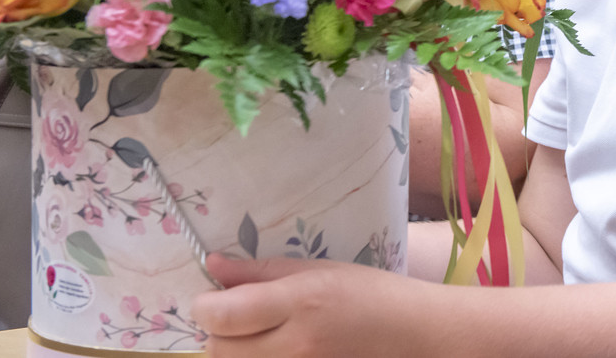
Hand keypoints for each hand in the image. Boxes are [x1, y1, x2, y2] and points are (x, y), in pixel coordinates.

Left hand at [192, 253, 436, 357]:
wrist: (411, 335)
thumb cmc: (369, 293)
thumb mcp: (318, 269)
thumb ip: (260, 271)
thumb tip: (213, 266)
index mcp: (300, 302)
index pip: (223, 315)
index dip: (204, 306)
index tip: (209, 297)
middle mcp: (296, 344)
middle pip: (219, 349)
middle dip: (218, 331)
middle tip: (236, 316)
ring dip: (235, 351)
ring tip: (259, 334)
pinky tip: (277, 348)